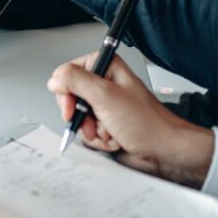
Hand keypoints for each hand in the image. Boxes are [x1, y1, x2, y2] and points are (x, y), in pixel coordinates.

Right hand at [47, 53, 214, 188]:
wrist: (163, 151)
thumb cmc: (146, 123)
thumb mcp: (105, 96)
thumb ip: (75, 81)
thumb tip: (54, 78)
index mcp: (106, 67)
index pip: (68, 72)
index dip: (66, 92)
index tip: (71, 106)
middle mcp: (105, 83)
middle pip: (70, 97)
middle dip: (81, 115)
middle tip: (94, 120)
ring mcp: (106, 105)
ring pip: (79, 118)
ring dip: (92, 130)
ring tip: (111, 131)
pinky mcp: (107, 123)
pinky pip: (88, 132)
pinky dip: (99, 139)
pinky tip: (115, 138)